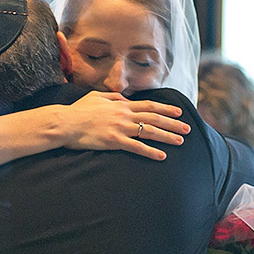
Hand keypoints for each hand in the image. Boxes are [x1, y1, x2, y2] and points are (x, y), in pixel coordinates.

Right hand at [59, 91, 189, 160]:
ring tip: (181, 141)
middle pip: (154, 118)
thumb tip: (124, 99)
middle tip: (187, 128)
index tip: (179, 111)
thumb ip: (112, 97)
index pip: (149, 105)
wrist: (65, 123)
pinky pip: (137, 147)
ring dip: (167, 136)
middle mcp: (124, 115)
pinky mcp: (114, 141)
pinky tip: (162, 156)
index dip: (166, 109)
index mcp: (121, 105)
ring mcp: (120, 128)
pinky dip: (151, 151)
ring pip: (150, 131)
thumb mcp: (95, 97)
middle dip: (173, 123)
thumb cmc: (77, 111)